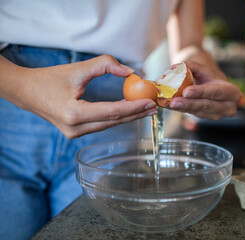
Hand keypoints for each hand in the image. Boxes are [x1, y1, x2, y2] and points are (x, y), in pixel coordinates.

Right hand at [0, 55, 156, 137]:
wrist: (26, 92)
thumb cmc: (50, 79)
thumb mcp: (77, 68)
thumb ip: (105, 65)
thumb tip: (130, 72)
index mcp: (74, 114)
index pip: (112, 112)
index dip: (133, 107)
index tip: (150, 102)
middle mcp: (75, 128)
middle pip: (114, 121)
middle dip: (136, 114)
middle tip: (154, 107)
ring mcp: (75, 134)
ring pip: (109, 125)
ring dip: (128, 117)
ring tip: (146, 110)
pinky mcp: (75, 134)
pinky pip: (101, 125)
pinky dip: (117, 119)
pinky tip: (129, 113)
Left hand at [168, 60, 240, 119]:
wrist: (210, 83)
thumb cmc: (209, 74)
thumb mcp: (203, 68)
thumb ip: (191, 66)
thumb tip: (175, 67)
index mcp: (232, 92)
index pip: (216, 92)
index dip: (201, 92)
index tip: (186, 92)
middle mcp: (227, 107)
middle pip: (206, 105)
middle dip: (189, 104)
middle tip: (173, 101)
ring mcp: (216, 115)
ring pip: (197, 112)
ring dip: (181, 108)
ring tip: (167, 103)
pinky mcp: (205, 118)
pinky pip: (191, 114)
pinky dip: (179, 109)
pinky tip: (168, 105)